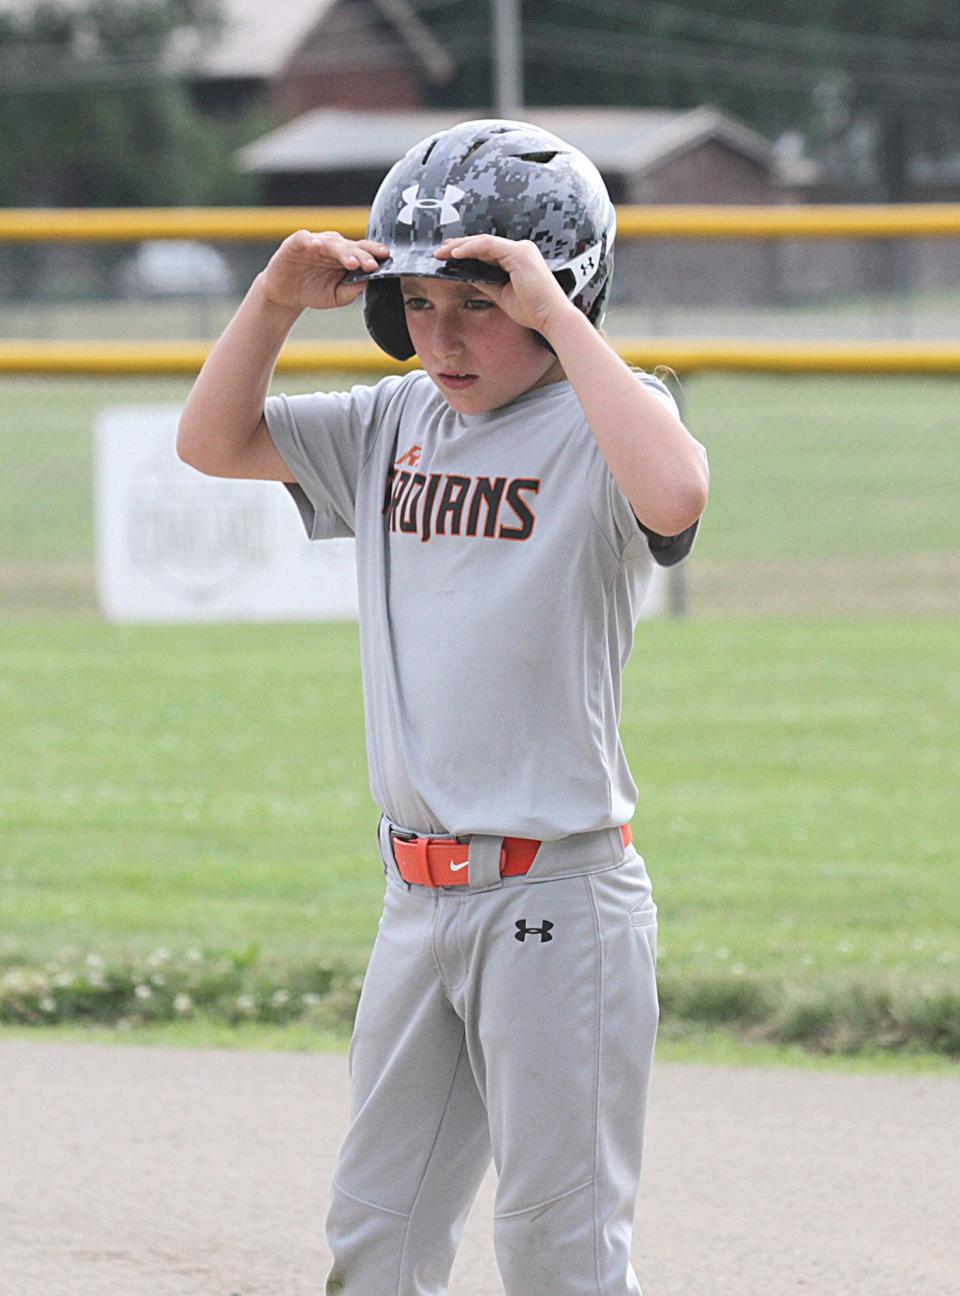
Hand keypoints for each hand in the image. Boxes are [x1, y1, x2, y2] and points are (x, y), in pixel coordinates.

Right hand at [260, 230, 388, 311]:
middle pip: (351, 246)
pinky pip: (304, 239)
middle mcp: (333, 246)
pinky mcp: (296, 243)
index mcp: (346, 256)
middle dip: (362, 255)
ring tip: (351, 262)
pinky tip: (316, 246)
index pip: (363, 251)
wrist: (286, 293)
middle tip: (371, 265)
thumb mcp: (336, 297)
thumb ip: (351, 291)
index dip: (374, 253)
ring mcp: (315, 243)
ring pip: (332, 242)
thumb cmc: (313, 291)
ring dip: (342, 251)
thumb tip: (366, 282)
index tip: (386, 259)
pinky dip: (310, 241)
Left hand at [434, 235, 574, 333]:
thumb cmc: (532, 310)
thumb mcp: (501, 294)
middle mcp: (521, 249)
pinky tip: (455, 254)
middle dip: (459, 246)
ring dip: (460, 246)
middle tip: (439, 251)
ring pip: (483, 241)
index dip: (466, 251)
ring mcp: (520, 249)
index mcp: (519, 258)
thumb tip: (467, 275)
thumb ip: (486, 282)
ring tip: (441, 252)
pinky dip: (470, 249)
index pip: (487, 250)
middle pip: (483, 243)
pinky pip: (488, 246)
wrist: (551, 318)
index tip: (448, 256)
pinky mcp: (518, 254)